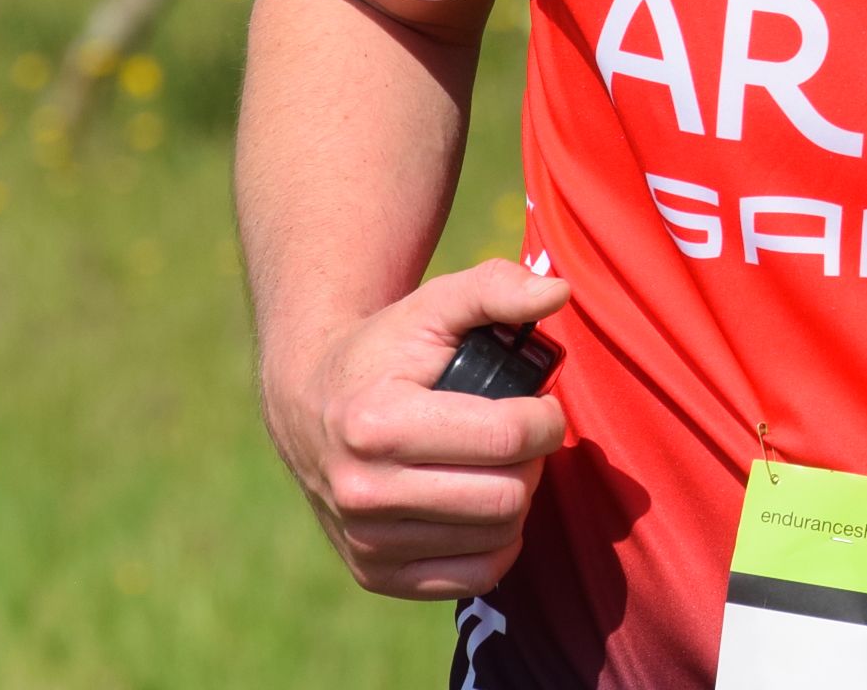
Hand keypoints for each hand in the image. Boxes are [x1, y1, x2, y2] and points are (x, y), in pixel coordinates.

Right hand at [263, 258, 573, 599]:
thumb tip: (558, 292)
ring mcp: (366, 540)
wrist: (307, 403)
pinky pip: (474, 577)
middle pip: (506, 496)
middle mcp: (363, 491)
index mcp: (377, 425)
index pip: (505, 439)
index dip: (545, 419)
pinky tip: (486, 506)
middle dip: (533, 461)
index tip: (540, 404)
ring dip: (517, 498)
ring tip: (501, 464)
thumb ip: (496, 288)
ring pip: (496, 537)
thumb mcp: (433, 305)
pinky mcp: (374, 573)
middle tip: (522, 436)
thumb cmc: (386, 349)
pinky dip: (497, 544)